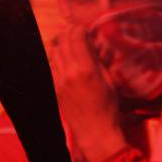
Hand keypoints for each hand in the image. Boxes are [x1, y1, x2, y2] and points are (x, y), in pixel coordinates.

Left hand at [50, 29, 124, 161]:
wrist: (95, 132)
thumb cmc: (108, 108)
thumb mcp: (109, 81)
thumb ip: (99, 61)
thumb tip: (95, 44)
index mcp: (85, 69)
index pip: (76, 37)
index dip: (80, 29)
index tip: (85, 29)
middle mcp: (68, 72)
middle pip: (62, 42)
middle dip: (69, 33)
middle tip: (77, 33)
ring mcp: (59, 81)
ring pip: (54, 52)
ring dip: (62, 45)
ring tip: (71, 45)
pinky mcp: (55, 89)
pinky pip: (53, 67)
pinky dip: (58, 60)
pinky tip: (67, 62)